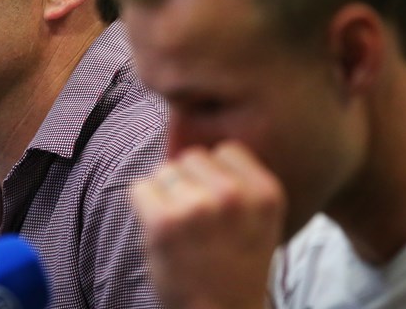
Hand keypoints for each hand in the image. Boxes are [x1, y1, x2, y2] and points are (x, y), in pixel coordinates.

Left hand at [133, 141, 285, 308]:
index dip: (215, 172)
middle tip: (196, 220)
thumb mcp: (259, 221)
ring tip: (181, 229)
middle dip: (188, 182)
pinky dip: (143, 207)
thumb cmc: (234, 267)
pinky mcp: (163, 222)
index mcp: (265, 193)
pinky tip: (160, 232)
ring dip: (165, 194)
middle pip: (191, 156)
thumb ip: (242, 182)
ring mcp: (198, 207)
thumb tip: (201, 138)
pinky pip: (140, 188)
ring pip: (164, 170)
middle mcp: (234, 195)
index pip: (227, 149)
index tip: (216, 201)